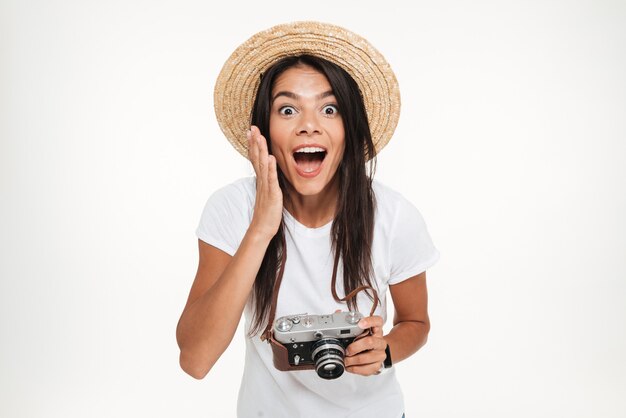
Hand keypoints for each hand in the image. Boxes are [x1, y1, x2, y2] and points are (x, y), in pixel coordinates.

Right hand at [247, 126, 282, 240]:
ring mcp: (266, 187)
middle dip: (255, 142)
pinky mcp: (272, 194)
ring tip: (259, 137)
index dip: (253, 145)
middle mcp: (261, 181)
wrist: (262, 228)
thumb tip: (268, 171)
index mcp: (261, 180)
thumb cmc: (266, 212)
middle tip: (252, 128)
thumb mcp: (266, 193)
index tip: (251, 131)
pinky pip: (271, 179)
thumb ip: (266, 181)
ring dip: (260, 150)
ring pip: (262, 165)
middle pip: (256, 158)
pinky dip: (270, 168)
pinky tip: (270, 158)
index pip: (255, 159)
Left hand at [344, 315, 386, 375]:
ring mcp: (380, 354)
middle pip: (370, 342)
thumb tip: (337, 313)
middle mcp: (380, 341)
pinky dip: (356, 369)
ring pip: (367, 357)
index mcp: (376, 329)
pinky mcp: (378, 365)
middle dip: (355, 347)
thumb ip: (348, 321)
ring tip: (345, 360)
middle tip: (346, 350)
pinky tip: (350, 366)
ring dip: (353, 360)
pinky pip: (367, 369)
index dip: (369, 321)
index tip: (360, 323)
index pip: (377, 321)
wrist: (375, 352)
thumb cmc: (364, 339)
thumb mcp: (359, 330)